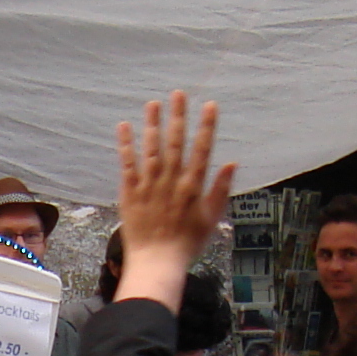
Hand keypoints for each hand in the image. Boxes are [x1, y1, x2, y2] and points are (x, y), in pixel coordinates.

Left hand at [112, 93, 233, 306]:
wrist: (157, 262)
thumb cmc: (187, 244)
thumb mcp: (211, 219)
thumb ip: (220, 190)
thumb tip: (232, 164)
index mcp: (192, 186)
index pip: (202, 149)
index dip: (206, 126)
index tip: (209, 105)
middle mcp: (171, 181)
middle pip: (176, 142)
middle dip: (178, 116)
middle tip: (179, 93)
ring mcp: (149, 185)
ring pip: (151, 148)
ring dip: (152, 124)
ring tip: (153, 103)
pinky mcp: (130, 192)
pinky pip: (127, 164)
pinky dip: (126, 144)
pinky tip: (124, 126)